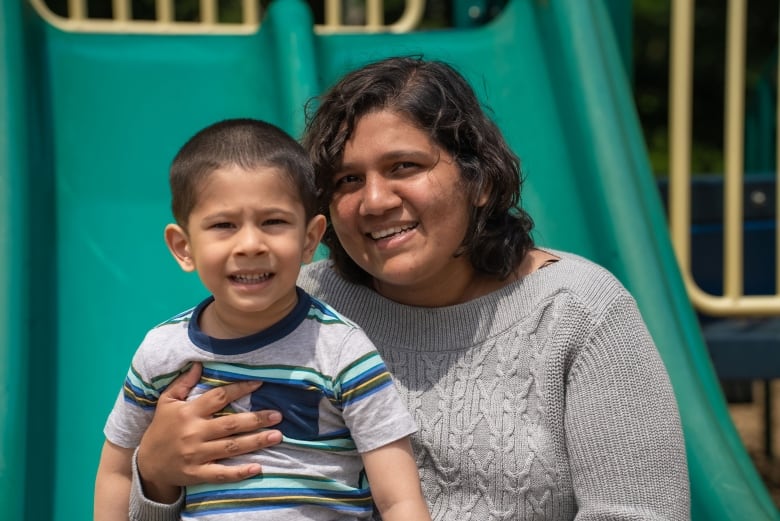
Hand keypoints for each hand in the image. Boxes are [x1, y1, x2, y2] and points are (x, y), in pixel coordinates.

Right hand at [136, 362, 282, 502]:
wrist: (147, 464)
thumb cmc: (161, 428)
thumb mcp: (167, 402)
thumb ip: (183, 383)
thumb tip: (199, 364)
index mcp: (189, 412)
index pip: (219, 397)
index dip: (240, 389)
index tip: (260, 384)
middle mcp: (194, 433)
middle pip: (230, 424)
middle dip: (256, 419)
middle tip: (278, 415)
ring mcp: (196, 455)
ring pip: (231, 447)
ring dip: (255, 442)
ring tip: (277, 436)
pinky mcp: (196, 474)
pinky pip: (221, 473)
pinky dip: (239, 472)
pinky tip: (257, 468)